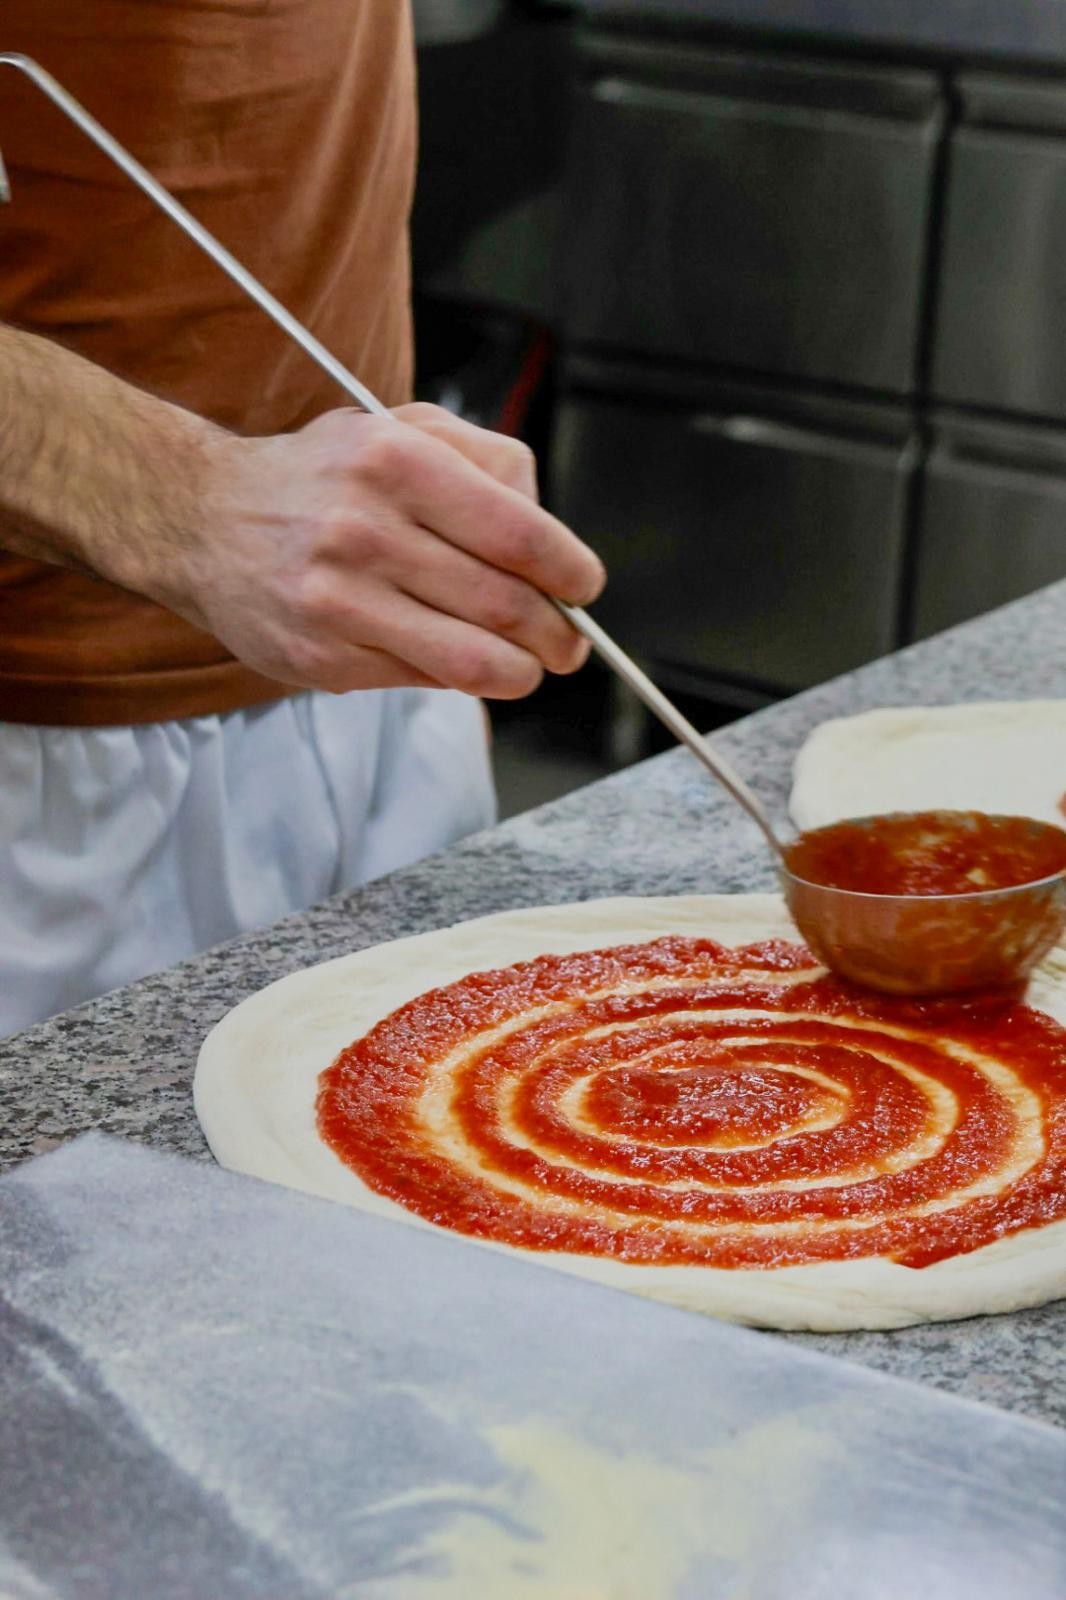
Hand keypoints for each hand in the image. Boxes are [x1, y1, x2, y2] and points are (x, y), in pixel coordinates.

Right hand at [172, 403, 605, 697]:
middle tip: (568, 643)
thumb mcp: (401, 428)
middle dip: (557, 635)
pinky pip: (422, 681)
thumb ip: (487, 462)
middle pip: (506, 606)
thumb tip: (553, 539)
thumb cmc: (321, 476)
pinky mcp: (322, 658)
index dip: (572, 573)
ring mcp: (339, 601)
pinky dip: (456, 677)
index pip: (521, 536)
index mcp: (396, 460)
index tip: (584, 587)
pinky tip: (453, 657)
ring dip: (520, 672)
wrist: (202, 519)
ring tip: (528, 664)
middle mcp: (365, 529)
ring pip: (473, 660)